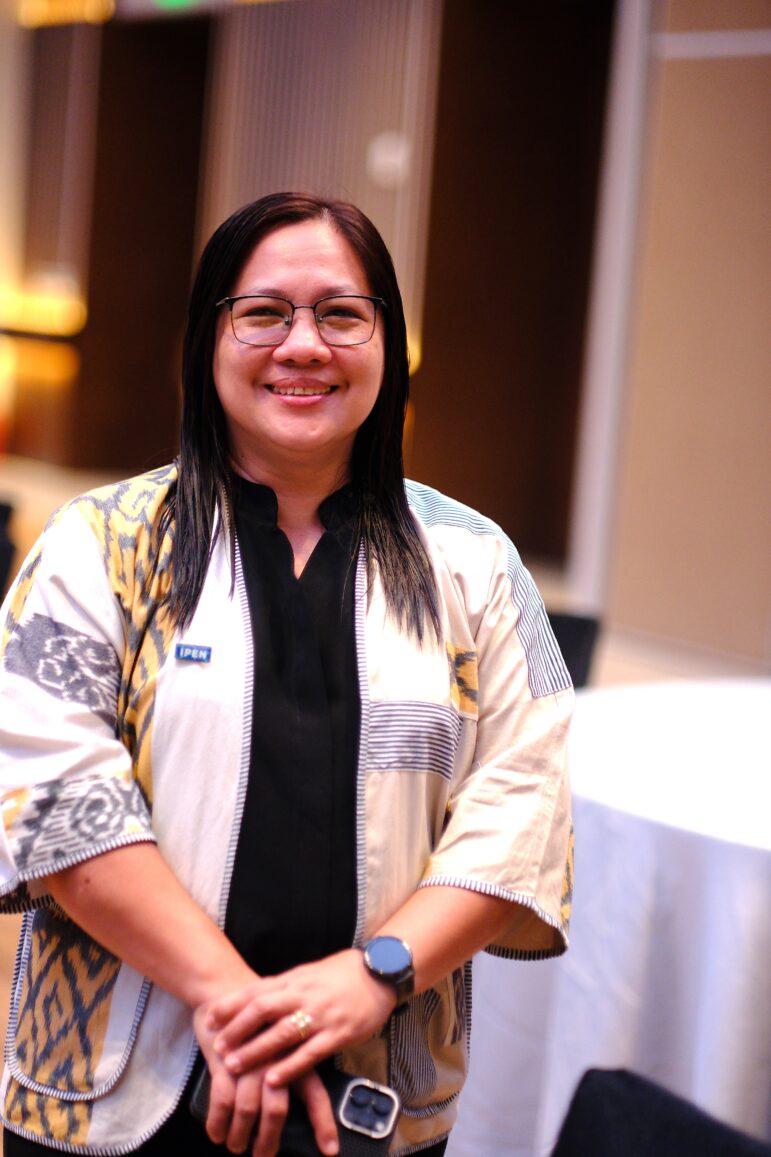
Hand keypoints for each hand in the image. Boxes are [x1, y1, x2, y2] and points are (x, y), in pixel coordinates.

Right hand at [193, 1003, 338, 1154]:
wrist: (227, 984)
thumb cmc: (263, 1011)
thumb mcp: (288, 1028)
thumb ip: (298, 1057)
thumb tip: (305, 1092)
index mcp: (297, 1050)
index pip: (314, 1091)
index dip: (322, 1121)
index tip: (329, 1151)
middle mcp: (275, 1056)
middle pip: (277, 1108)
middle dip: (269, 1139)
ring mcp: (249, 1059)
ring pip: (249, 1107)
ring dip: (241, 1134)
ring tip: (235, 1147)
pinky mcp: (223, 1058)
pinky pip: (222, 1098)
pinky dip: (218, 1120)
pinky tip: (216, 1134)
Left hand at [207, 948, 396, 1088]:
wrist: (379, 972)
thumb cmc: (343, 973)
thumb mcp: (310, 973)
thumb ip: (286, 986)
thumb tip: (255, 997)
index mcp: (295, 979)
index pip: (257, 989)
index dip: (231, 1004)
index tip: (209, 1016)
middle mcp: (304, 994)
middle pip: (263, 1009)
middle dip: (237, 1028)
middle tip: (217, 1046)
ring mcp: (321, 1014)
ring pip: (282, 1032)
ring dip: (255, 1050)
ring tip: (233, 1066)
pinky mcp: (338, 1033)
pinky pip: (310, 1052)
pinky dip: (289, 1066)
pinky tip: (272, 1080)